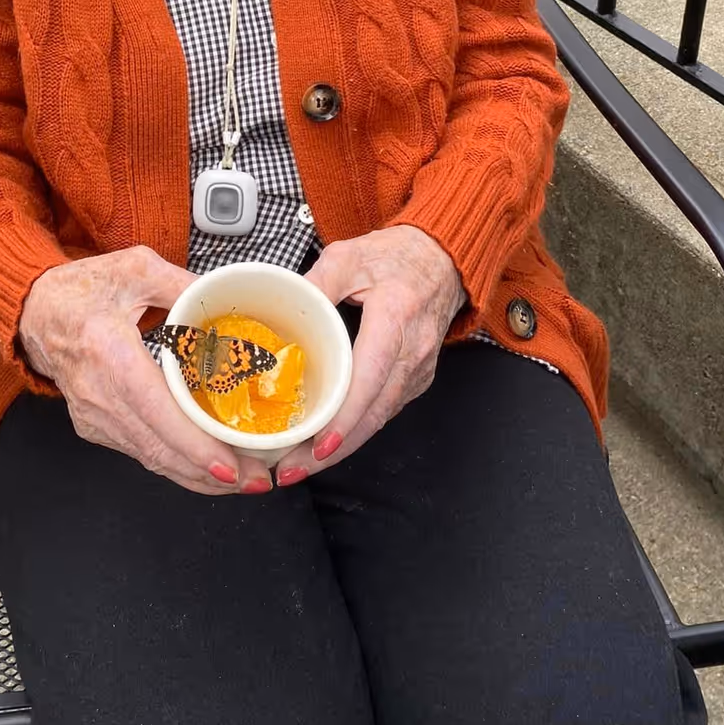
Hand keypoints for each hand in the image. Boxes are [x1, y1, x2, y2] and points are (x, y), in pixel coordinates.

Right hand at [18, 245, 269, 494]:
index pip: (155, 410)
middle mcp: (99, 394)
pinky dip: (176, 464)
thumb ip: (183, 282)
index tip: (230, 464)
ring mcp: (94, 417)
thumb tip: (224, 296)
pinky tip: (207, 467)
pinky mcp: (95, 427)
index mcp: (108, 351)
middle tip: (257, 480)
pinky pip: (141, 453)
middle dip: (210, 472)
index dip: (193, 445)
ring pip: (151, 459)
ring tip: (244, 479)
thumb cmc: (81, 290)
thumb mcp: (136, 267)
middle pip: (158, 448)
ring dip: (198, 475)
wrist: (34, 313)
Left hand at [272, 225, 464, 486]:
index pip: (373, 373)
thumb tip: (282, 310)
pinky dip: (357, 430)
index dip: (347, 414)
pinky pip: (385, 411)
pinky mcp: (417, 378)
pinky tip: (327, 443)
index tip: (320, 442)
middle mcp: (415, 348)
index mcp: (397, 314)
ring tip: (299, 464)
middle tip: (290, 469)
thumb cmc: (394, 257)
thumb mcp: (347, 256)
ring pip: (381, 419)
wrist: (441, 259)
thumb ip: (316, 282)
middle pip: (376, 411)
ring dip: (343, 447)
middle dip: (334, 448)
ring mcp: (420, 368)